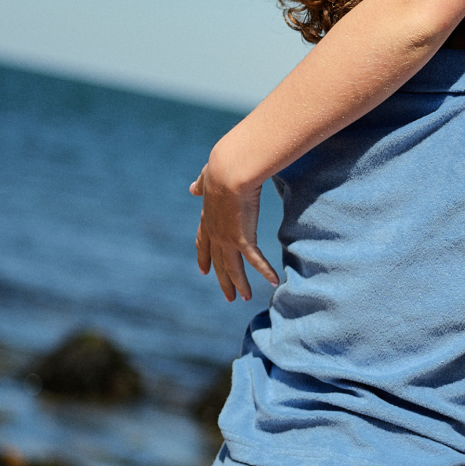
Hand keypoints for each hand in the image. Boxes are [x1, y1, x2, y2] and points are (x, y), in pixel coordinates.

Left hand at [190, 158, 278, 302]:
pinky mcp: (242, 239)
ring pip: (232, 268)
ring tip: (244, 298)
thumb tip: (191, 188)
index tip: (203, 270)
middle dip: (222, 280)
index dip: (204, 257)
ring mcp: (227, 238)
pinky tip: (273, 282)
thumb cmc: (222, 167)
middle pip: (218, 262)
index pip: (203, 242)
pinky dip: (263, 272)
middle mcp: (215, 232)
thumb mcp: (208, 177)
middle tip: (227, 296)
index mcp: (208, 217)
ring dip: (239, 285)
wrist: (229, 170)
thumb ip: (200, 184)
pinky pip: (254, 261)